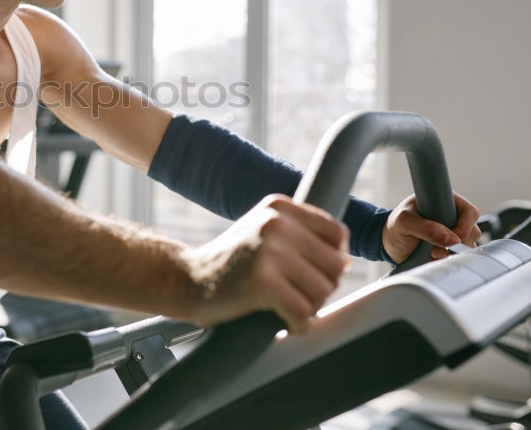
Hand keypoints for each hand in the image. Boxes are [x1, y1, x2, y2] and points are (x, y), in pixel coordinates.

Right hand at [183, 194, 349, 333]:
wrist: (186, 280)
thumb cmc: (230, 262)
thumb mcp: (262, 231)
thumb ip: (299, 235)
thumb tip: (344, 259)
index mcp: (279, 207)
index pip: (336, 233)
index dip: (332, 259)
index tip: (311, 272)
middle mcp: (275, 222)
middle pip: (335, 264)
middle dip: (322, 286)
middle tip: (298, 294)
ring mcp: (268, 250)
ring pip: (322, 290)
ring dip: (309, 307)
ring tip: (286, 306)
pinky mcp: (261, 281)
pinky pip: (303, 312)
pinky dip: (298, 324)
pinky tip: (283, 322)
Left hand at [382, 193, 481, 263]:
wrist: (387, 243)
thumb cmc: (394, 226)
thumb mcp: (404, 223)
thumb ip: (426, 228)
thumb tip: (452, 239)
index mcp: (444, 201)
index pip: (470, 212)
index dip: (465, 226)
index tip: (452, 238)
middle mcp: (451, 216)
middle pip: (473, 230)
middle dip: (458, 242)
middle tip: (437, 246)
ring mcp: (452, 233)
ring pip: (469, 245)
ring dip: (453, 252)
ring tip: (432, 251)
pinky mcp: (449, 248)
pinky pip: (459, 257)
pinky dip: (449, 259)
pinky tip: (433, 257)